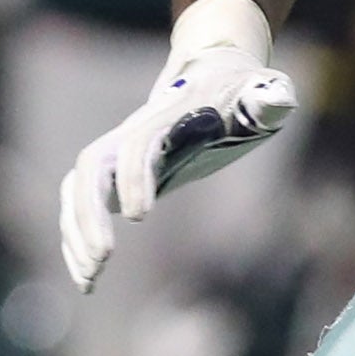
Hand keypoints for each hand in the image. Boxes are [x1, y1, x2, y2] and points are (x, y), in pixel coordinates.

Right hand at [58, 0, 299, 289]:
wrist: (214, 76)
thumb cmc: (243, 91)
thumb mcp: (264, 91)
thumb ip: (271, 98)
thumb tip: (278, 101)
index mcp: (169, 114)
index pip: (139, 142)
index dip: (133, 176)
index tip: (138, 217)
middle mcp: (133, 132)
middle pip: (92, 167)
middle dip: (89, 213)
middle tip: (103, 260)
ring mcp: (119, 153)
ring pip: (78, 189)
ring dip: (76, 234)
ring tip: (90, 279)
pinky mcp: (116, 174)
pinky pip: (82, 205)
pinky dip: (78, 240)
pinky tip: (87, 277)